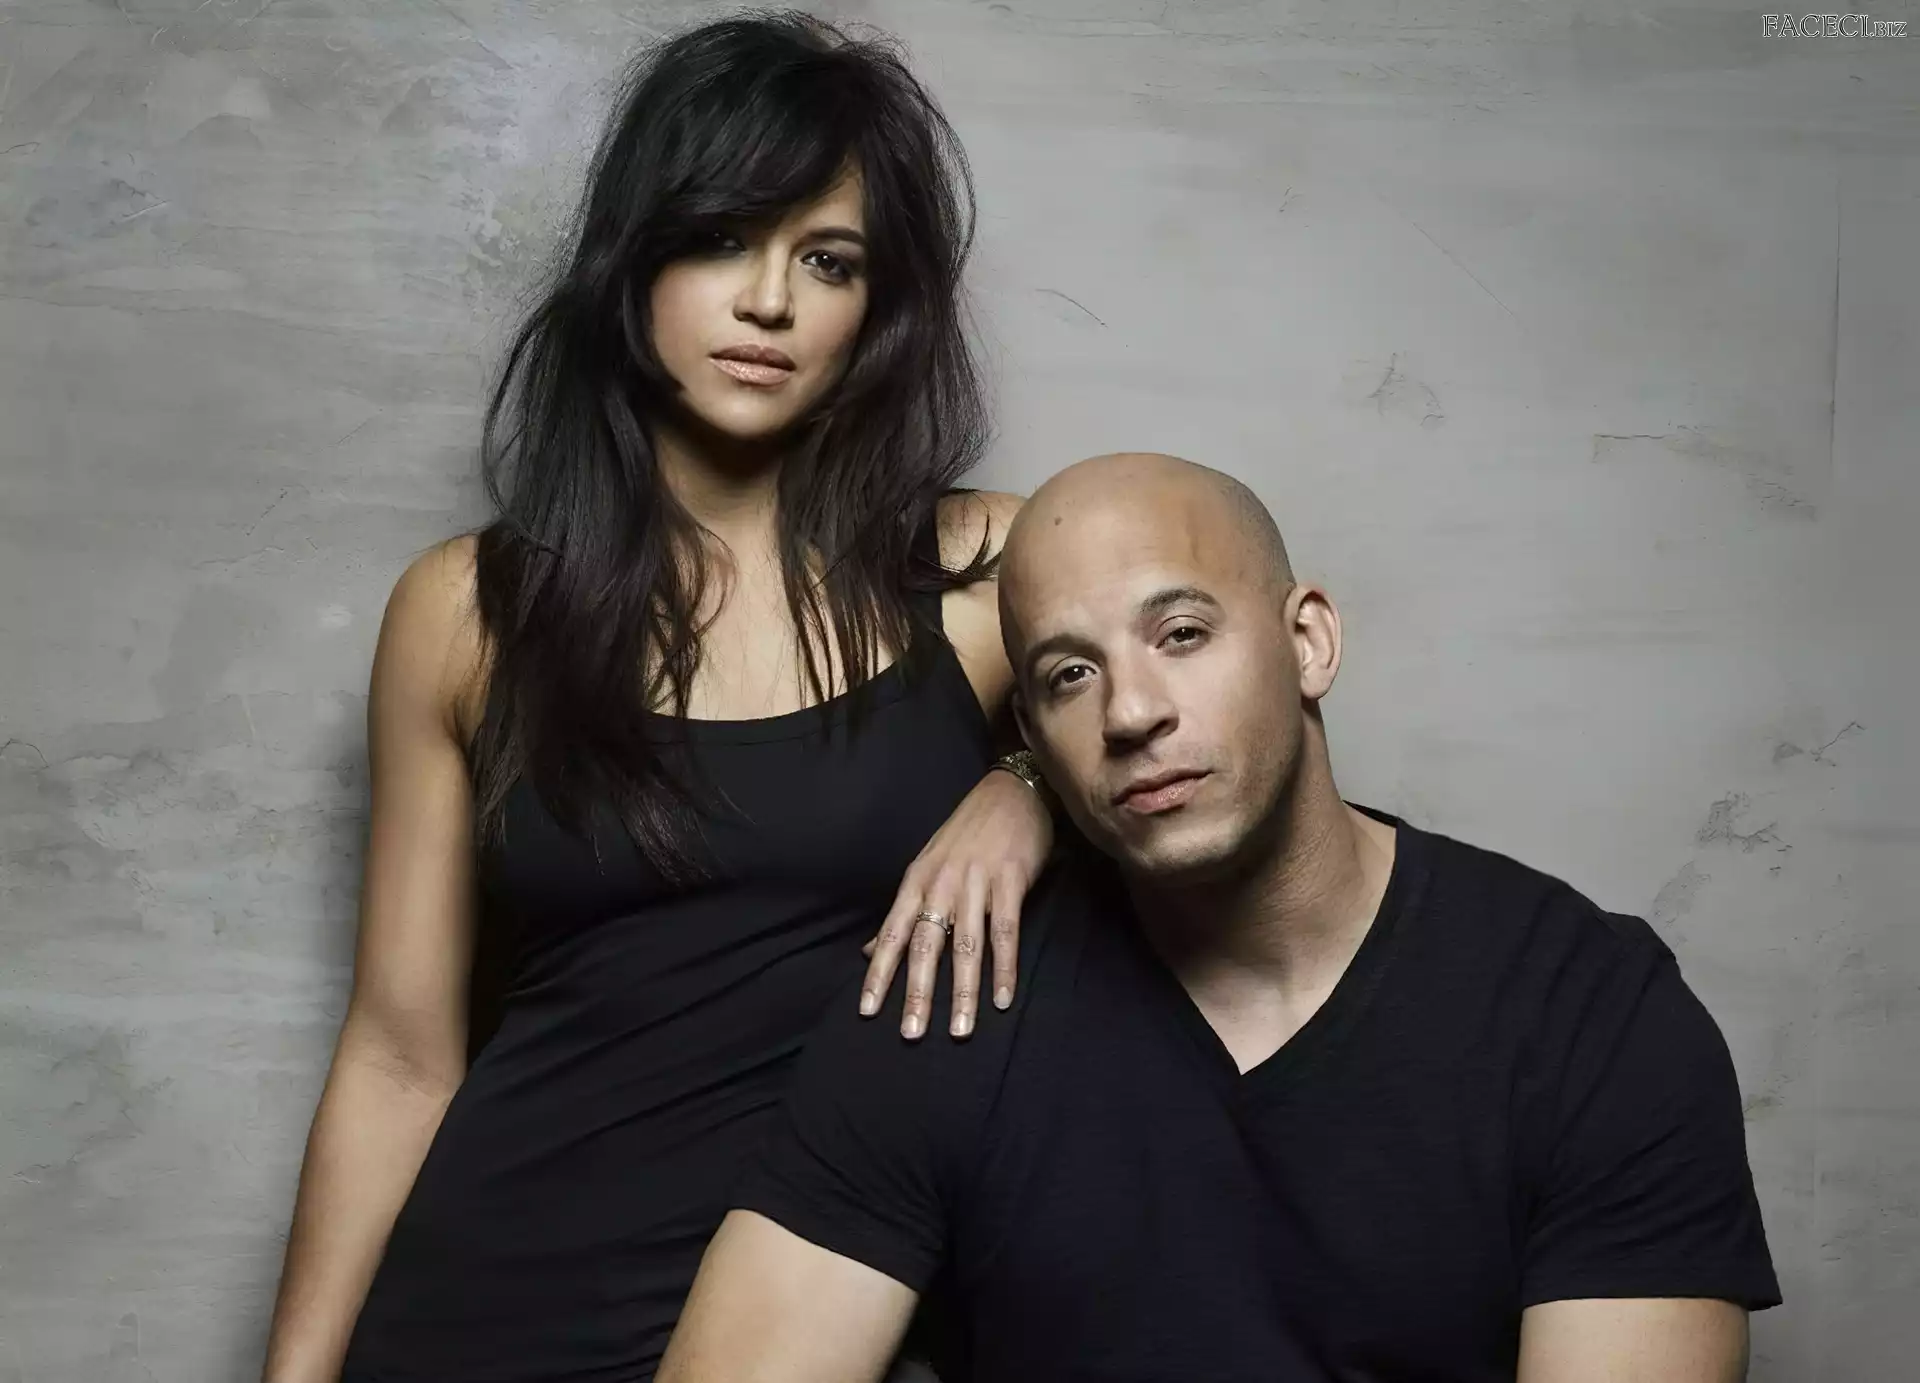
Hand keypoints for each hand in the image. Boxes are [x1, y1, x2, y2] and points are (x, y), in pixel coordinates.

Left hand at [860, 767, 1052, 1039]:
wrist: (1012, 790)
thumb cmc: (967, 833)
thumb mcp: (926, 867)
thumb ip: (902, 912)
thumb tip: (868, 950)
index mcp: (916, 881)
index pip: (891, 934)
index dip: (878, 973)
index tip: (867, 1011)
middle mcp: (942, 884)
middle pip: (926, 945)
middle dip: (918, 992)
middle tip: (911, 1033)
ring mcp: (977, 882)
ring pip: (966, 945)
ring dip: (964, 991)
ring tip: (960, 1029)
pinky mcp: (1011, 880)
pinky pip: (1006, 931)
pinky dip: (1005, 968)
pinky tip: (1002, 999)